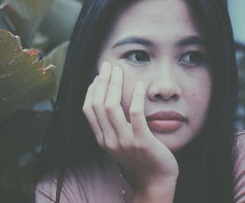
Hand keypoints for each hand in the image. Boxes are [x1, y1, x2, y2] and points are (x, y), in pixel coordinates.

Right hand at [82, 62, 178, 190]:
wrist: (155, 178)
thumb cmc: (139, 155)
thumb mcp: (119, 140)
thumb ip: (111, 124)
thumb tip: (108, 96)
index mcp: (101, 139)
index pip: (88, 109)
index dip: (92, 90)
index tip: (99, 76)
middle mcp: (109, 140)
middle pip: (98, 104)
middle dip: (102, 81)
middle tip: (109, 66)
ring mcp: (124, 142)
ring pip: (112, 107)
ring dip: (115, 85)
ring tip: (120, 71)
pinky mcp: (142, 142)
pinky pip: (135, 115)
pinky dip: (136, 97)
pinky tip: (140, 86)